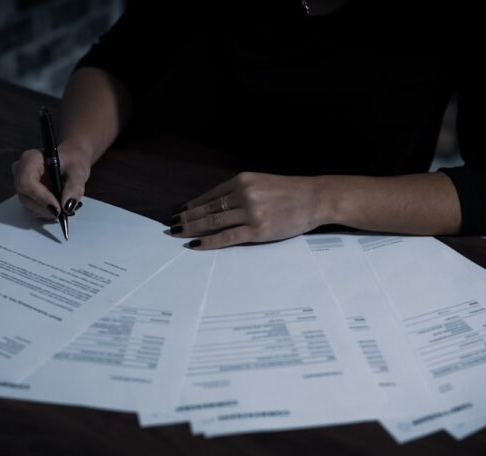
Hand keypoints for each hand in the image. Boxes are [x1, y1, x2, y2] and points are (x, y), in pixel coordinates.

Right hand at [12, 143, 91, 219]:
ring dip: (47, 212)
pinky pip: (32, 210)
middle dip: (46, 208)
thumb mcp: (78, 171)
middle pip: (26, 197)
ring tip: (64, 208)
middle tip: (65, 211)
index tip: (58, 208)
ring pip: (29, 206)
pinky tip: (59, 208)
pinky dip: (47, 213)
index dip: (41, 197)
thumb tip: (67, 207)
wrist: (70, 161)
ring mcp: (21, 185)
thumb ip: (74, 187)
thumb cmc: (73, 161)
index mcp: (30, 159)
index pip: (26, 181)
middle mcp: (20, 172)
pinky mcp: (26, 196)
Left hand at [169, 172, 326, 249]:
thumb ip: (240, 191)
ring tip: (178, 235)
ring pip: (213, 222)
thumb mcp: (261, 183)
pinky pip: (227, 237)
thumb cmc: (290, 192)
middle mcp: (243, 194)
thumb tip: (215, 205)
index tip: (179, 212)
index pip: (210, 195)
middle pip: (207, 209)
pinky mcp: (257, 231)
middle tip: (171, 226)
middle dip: (186, 218)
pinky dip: (209, 242)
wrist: (315, 199)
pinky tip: (196, 244)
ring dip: (192, 229)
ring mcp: (250, 213)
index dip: (192, 205)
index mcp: (242, 180)